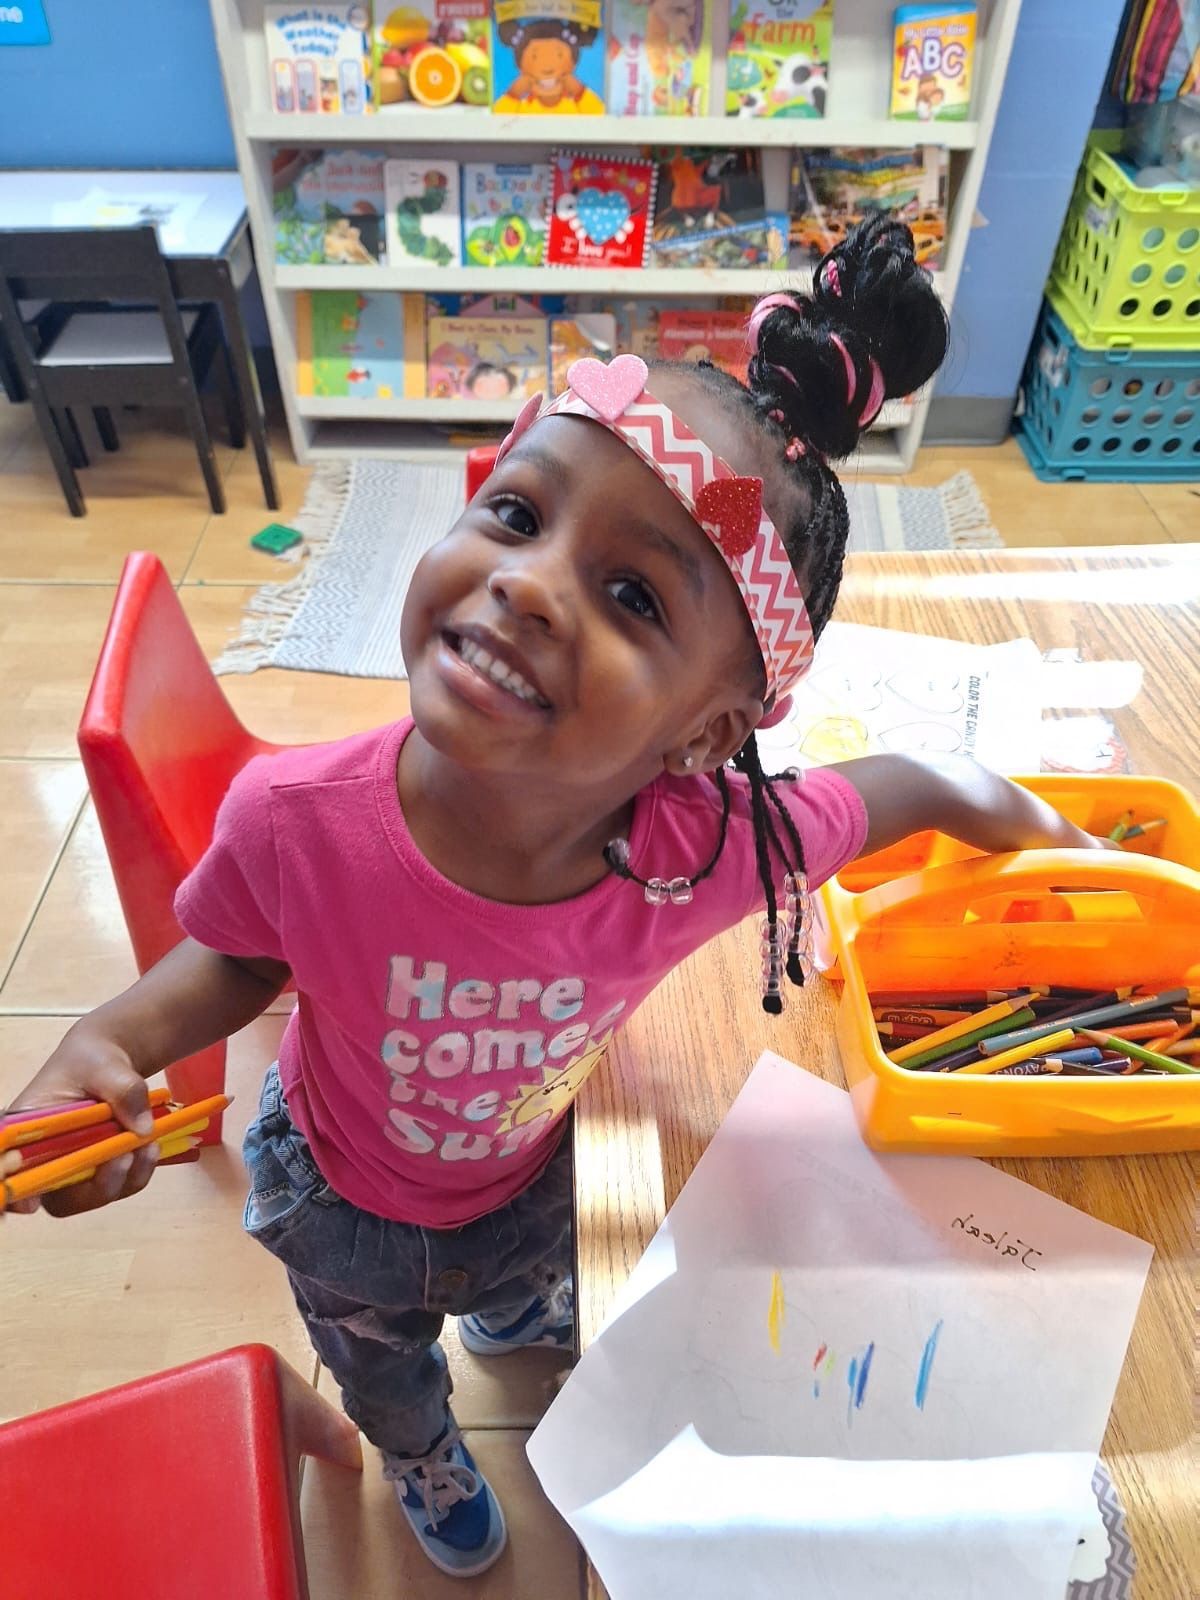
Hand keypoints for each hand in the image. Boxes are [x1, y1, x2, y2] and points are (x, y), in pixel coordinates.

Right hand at [3, 1027, 159, 1217]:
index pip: (9, 1172)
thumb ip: (122, 1090)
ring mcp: (73, 1169)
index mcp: (26, 1132)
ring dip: (125, 1177)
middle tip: (124, 1156)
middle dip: (95, 1186)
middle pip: (58, 1197)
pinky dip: (138, 1172)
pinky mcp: (99, 1172)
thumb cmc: (92, 1060)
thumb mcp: (104, 1065)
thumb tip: (142, 1129)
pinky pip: (119, 1186)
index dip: (15, 1196)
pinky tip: (150, 1146)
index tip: (29, 1204)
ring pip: (93, 1196)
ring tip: (148, 1143)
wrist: (111, 1062)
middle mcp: (43, 1159)